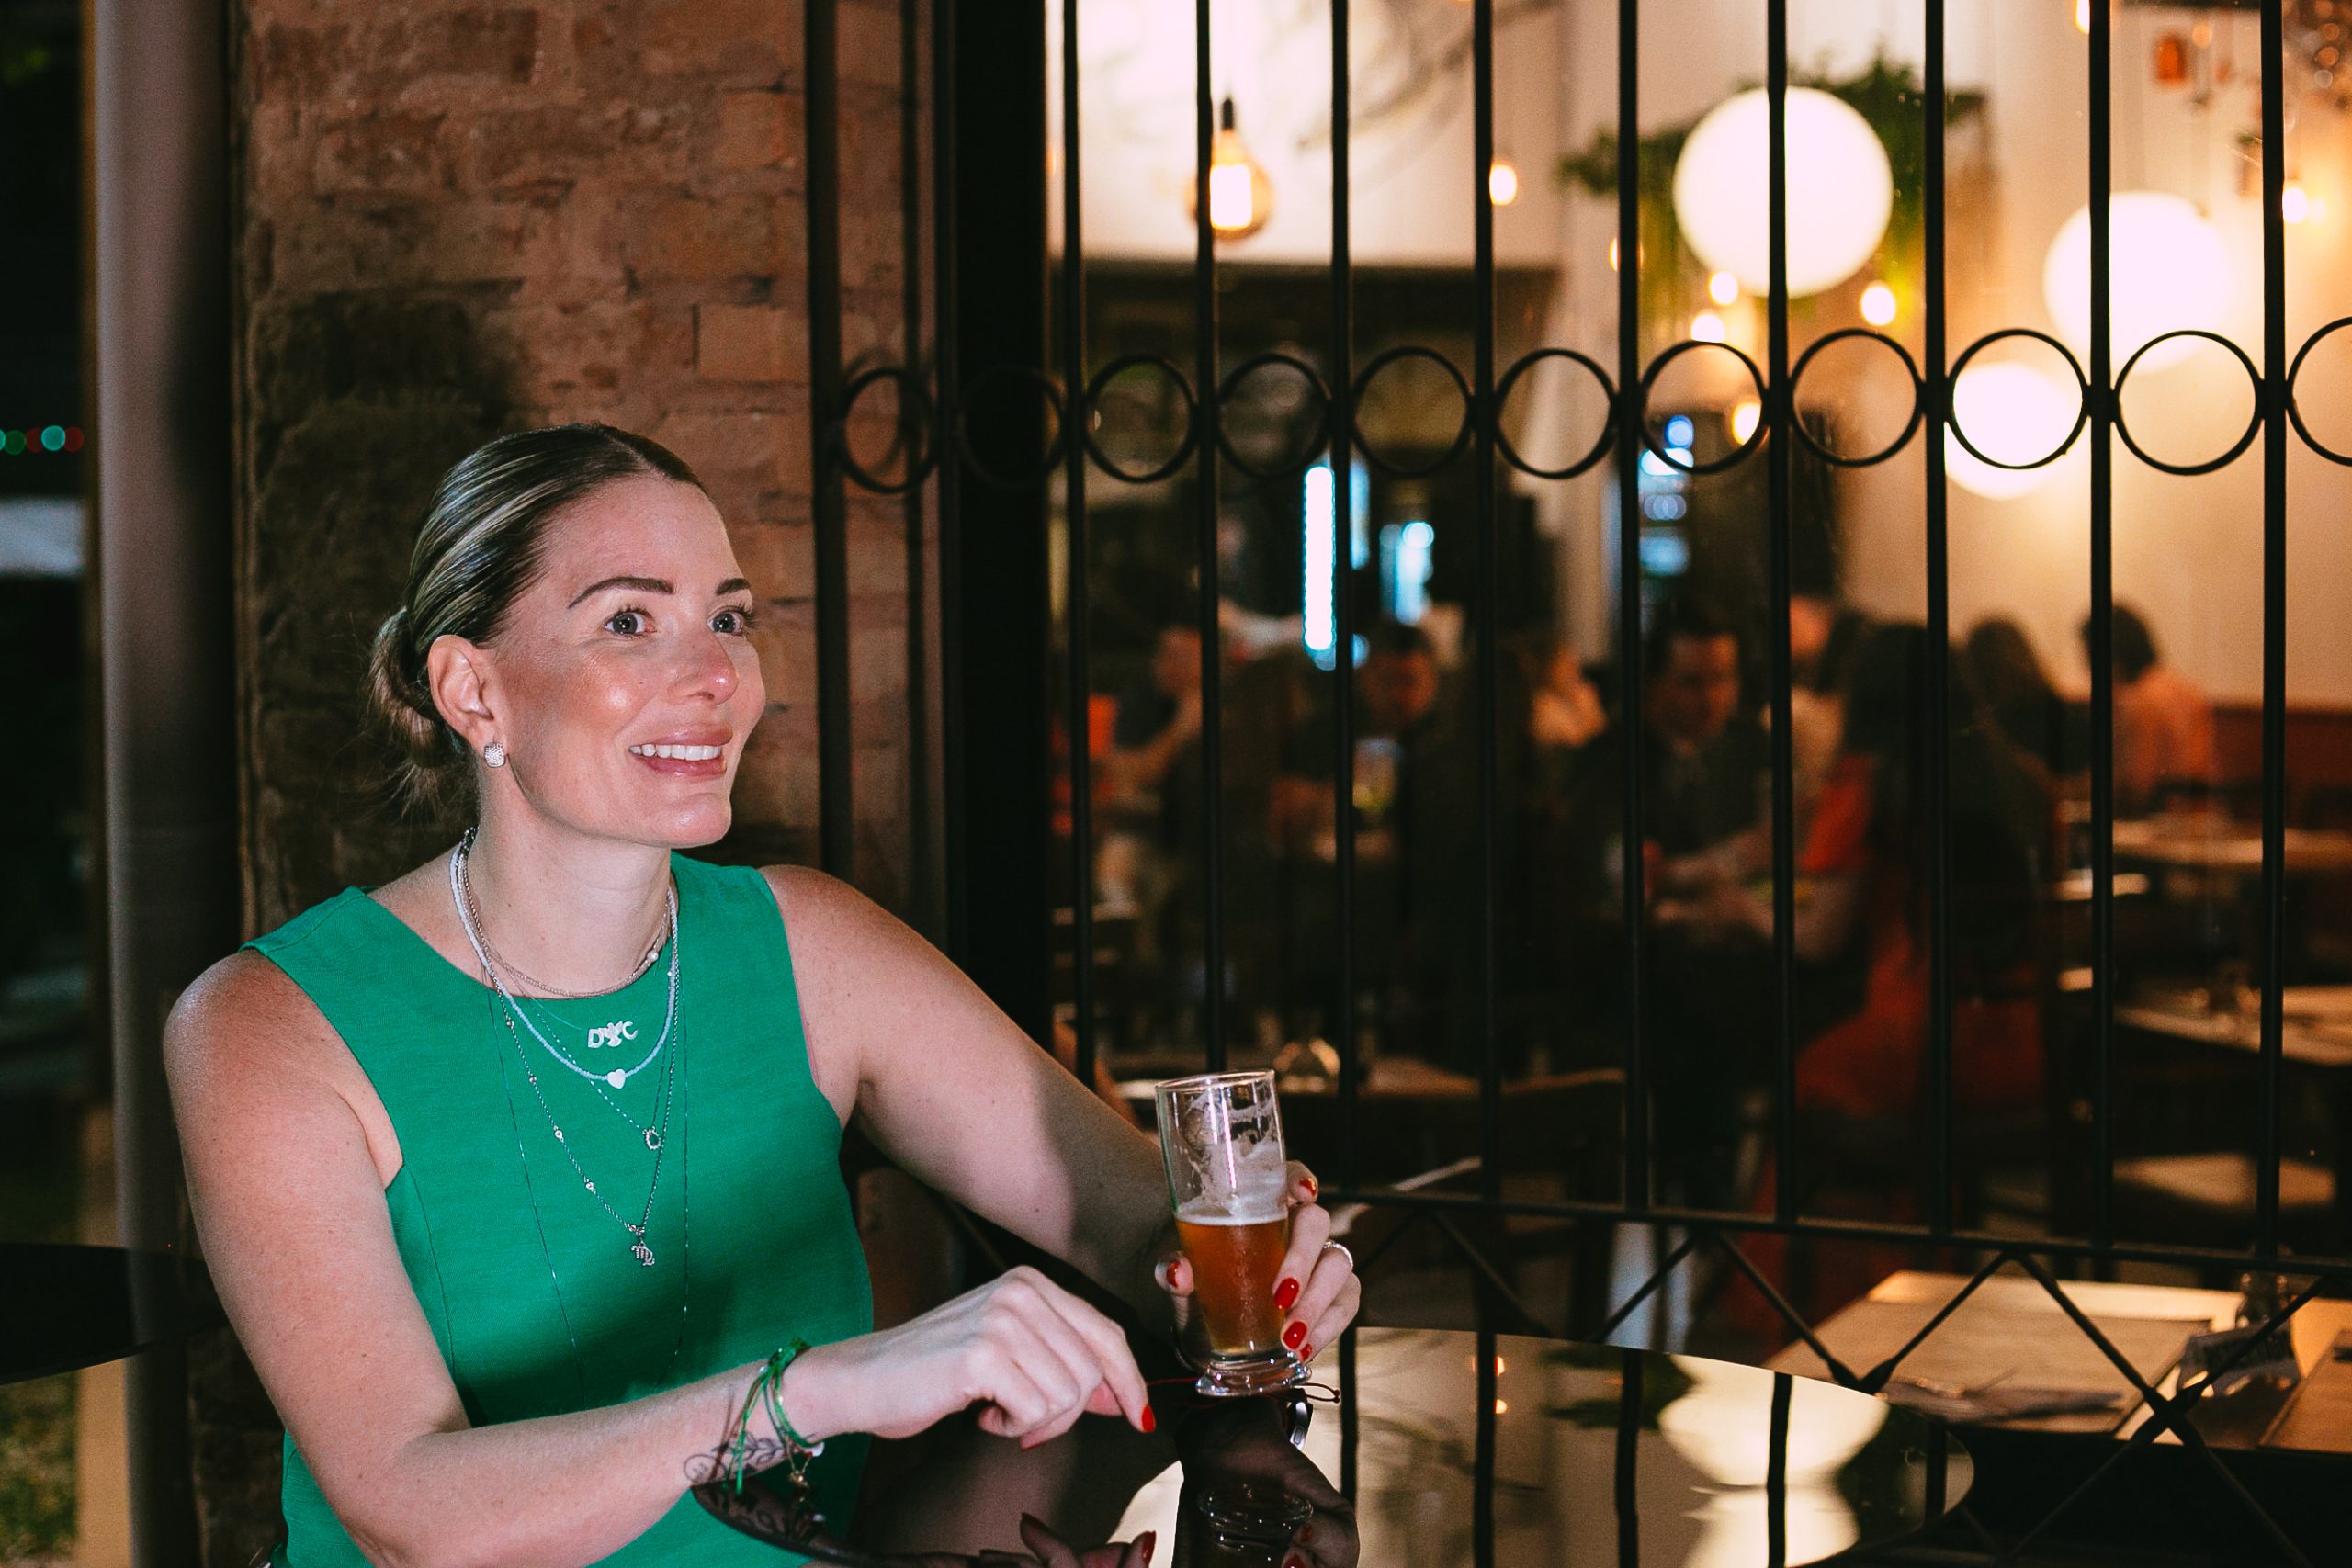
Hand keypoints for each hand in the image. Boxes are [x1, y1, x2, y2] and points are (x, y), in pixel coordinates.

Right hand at [784, 1266, 1152, 1448]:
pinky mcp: (984, 1354)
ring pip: (1069, 1395)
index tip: (1138, 1414)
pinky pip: (1036, 1412)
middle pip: (1092, 1370)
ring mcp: (1003, 1319)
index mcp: (1031, 1282)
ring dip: (1035, 1422)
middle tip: (1024, 1420)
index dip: (1129, 1379)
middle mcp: (1021, 1290)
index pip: (1106, 1332)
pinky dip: (1013, 1428)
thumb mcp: (1009, 1354)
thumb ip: (1064, 1364)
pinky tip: (982, 1414)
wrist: (861, 1379)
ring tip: (995, 1411)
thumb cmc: (932, 1371)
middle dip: (1066, 1413)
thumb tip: (1124, 1397)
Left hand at [1154, 1164, 1361, 1366]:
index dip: (1300, 1179)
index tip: (1302, 1195)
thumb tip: (1177, 1271)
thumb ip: (1176, 1271)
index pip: (1288, 1178)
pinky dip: (1326, 1327)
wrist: (1208, 1337)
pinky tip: (1303, 1347)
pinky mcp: (1335, 1297)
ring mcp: (1320, 1261)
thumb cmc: (1201, 1290)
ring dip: (1316, 1301)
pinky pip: (1345, 1304)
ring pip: (1337, 1264)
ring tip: (1289, 1335)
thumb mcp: (1183, 1282)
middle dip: (1302, 1258)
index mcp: (1262, 1209)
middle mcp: (1296, 1228)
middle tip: (1280, 1295)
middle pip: (1316, 1222)